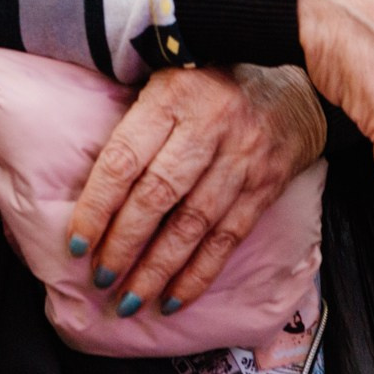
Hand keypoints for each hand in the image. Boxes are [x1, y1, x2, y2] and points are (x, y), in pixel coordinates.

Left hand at [66, 63, 324, 316]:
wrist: (296, 82)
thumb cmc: (213, 79)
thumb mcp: (168, 73)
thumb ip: (135, 116)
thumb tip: (85, 176)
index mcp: (173, 96)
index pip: (125, 159)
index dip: (97, 205)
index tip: (77, 242)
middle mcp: (208, 127)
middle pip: (158, 196)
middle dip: (124, 244)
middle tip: (100, 279)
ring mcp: (241, 158)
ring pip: (193, 224)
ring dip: (158, 269)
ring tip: (130, 301)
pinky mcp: (265, 185)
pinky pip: (228, 237)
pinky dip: (199, 273)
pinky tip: (174, 298)